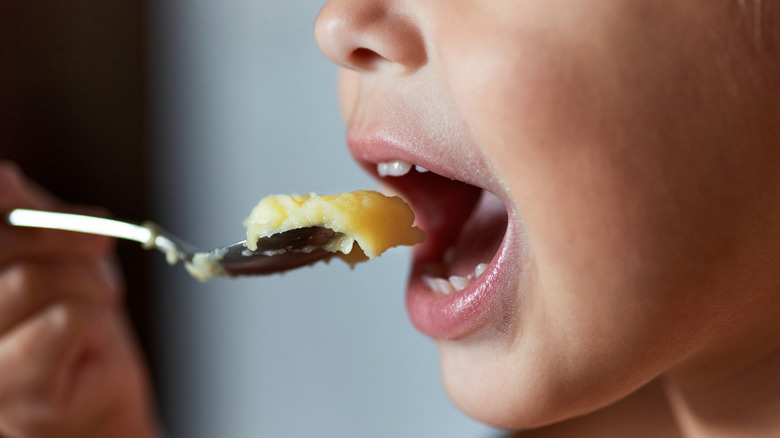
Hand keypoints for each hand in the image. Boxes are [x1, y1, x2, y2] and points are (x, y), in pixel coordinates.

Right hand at [0, 162, 160, 436]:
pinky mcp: (15, 393)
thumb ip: (24, 220)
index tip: (36, 204)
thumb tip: (2, 176)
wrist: (102, 401)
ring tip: (95, 309)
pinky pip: (66, 318)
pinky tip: (88, 346)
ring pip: (36, 280)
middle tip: (99, 257)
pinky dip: (94, 322)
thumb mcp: (54, 257)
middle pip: (6, 247)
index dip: (11, 208)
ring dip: (88, 289)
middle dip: (67, 244)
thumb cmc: (75, 330)